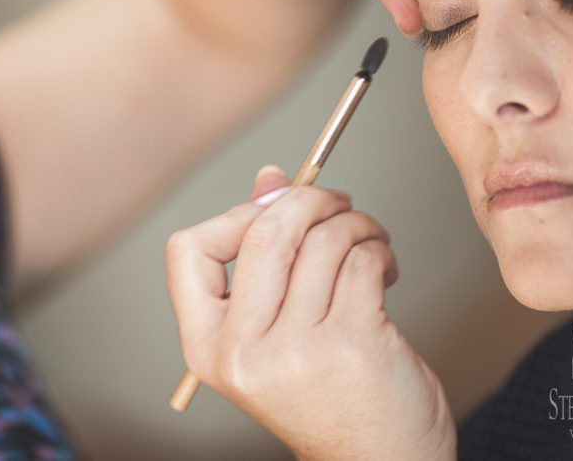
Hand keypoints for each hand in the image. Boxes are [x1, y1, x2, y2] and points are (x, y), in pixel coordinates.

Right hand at [165, 167, 455, 460]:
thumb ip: (264, 254)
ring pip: (320, 241)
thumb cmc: (326, 394)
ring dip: (354, 224)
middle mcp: (242, 352)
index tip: (274, 215)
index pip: (189, 251)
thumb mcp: (275, 329)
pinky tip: (384, 267)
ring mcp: (295, 351)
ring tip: (368, 239)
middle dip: (309, 201)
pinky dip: (377, 248)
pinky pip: (360, 260)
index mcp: (208, 347)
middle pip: (262, 233)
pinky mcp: (350, 344)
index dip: (234, 216)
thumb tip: (270, 178)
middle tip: (337, 204)